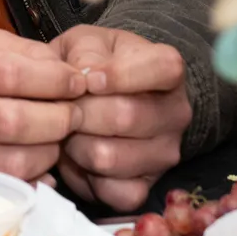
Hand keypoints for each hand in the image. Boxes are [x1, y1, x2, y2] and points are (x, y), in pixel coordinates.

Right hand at [0, 28, 86, 181]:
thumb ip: (22, 52)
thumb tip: (69, 73)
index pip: (10, 74)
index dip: (53, 80)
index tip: (78, 82)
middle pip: (14, 122)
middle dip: (59, 119)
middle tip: (76, 113)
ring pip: (13, 162)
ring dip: (49, 151)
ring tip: (57, 137)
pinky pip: (4, 186)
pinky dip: (32, 176)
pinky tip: (39, 161)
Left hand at [48, 25, 190, 210]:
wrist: (95, 97)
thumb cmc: (91, 63)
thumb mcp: (85, 42)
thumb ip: (85, 52)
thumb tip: (85, 76)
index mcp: (167, 70)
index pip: (163, 69)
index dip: (121, 75)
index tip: (87, 79)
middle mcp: (176, 113)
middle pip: (125, 117)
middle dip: (80, 112)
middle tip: (60, 108)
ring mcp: (165, 154)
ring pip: (110, 157)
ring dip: (75, 145)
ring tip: (67, 131)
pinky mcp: (147, 187)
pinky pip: (114, 193)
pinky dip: (87, 180)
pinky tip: (80, 159)